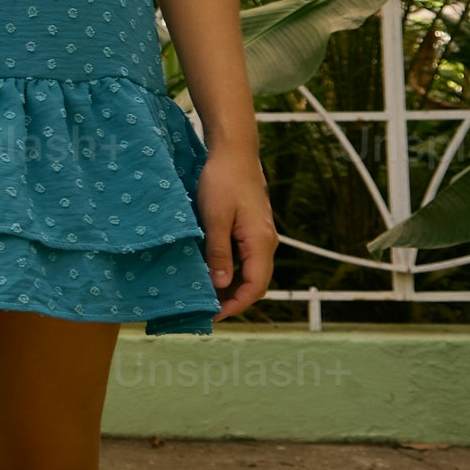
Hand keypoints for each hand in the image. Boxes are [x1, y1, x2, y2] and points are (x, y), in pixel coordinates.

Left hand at [200, 147, 275, 317]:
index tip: (212, 316)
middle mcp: (266, 243)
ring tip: (204, 296)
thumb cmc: (223, 181)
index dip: (235, 306)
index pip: (255, 287)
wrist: (234, 152)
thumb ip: (219, 252)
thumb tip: (221, 284)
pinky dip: (230, 271)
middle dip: (232, 300)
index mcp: (260, 242)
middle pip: (254, 284)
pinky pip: (245, 259)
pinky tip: (210, 272)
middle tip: (204, 310)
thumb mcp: (215, 218)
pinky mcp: (252, 230)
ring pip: (249, 272)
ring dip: (230, 287)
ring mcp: (260, 236)